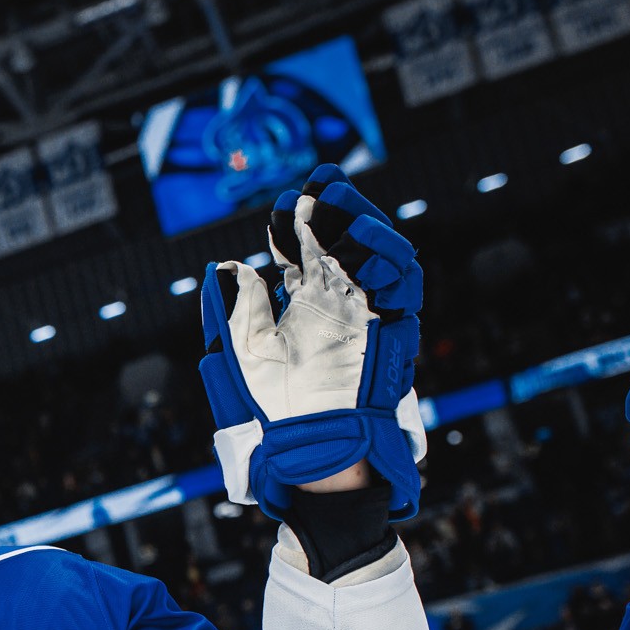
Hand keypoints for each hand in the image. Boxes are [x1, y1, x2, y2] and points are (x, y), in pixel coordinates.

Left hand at [199, 164, 426, 523]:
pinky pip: (403, 288)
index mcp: (302, 304)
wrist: (307, 445)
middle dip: (336, 209)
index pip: (304, 249)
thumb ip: (235, 307)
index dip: (296, 222)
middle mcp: (337, 302)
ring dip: (362, 224)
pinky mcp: (391, 330)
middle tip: (321, 184)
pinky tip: (363, 241)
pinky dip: (389, 260)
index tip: (284, 203)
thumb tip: (226, 266)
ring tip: (338, 204)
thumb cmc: (271, 407)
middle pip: (344, 241)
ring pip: (378, 255)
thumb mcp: (241, 351)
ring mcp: (366, 313)